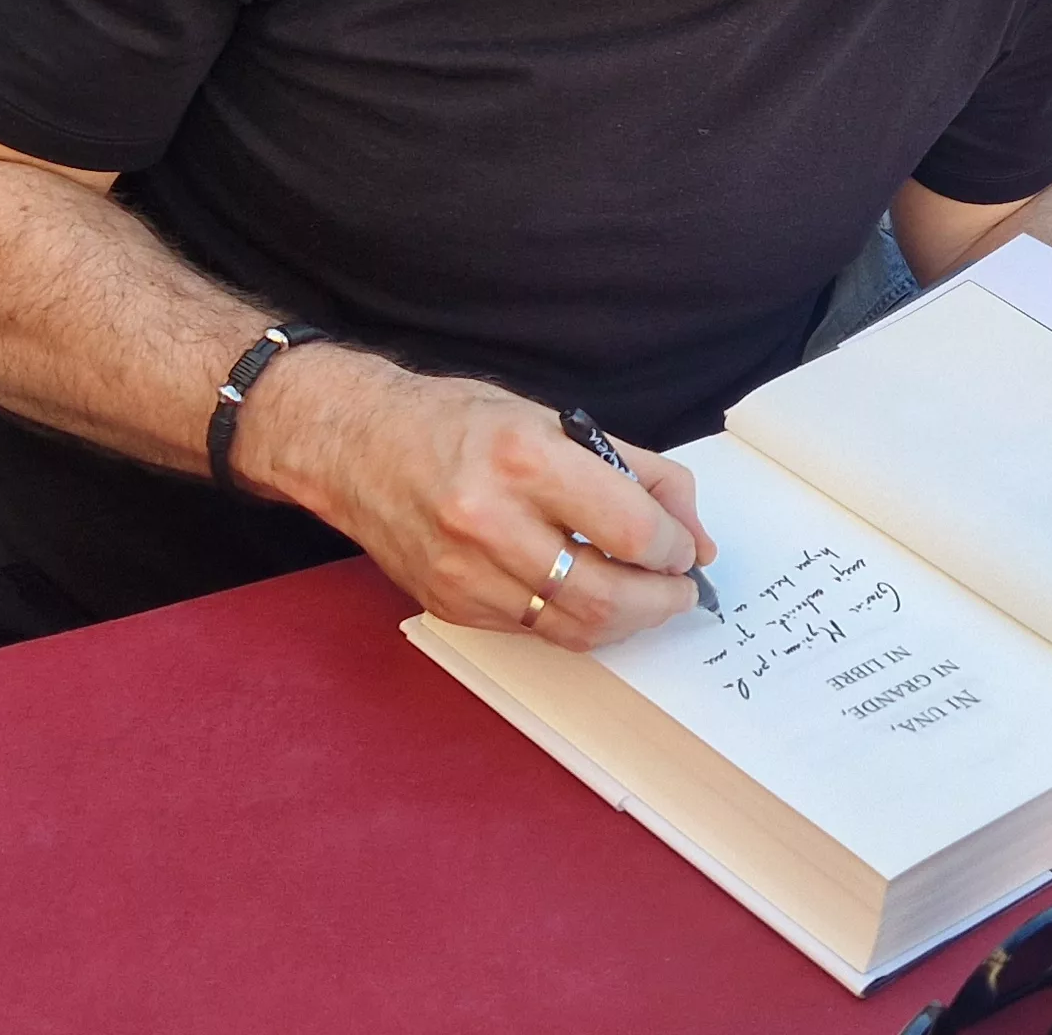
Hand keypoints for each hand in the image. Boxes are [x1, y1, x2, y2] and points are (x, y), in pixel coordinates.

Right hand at [237, 348, 715, 647]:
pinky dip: (573, 621)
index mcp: (525, 460)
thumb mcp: (555, 421)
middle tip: (681, 591)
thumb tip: (694, 532)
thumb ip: (637, 473)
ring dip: (625, 621)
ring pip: (573, 627)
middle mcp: (490, 521)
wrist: (356, 445)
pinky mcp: (449, 603)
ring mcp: (464, 571)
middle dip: (663, 601)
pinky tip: (586, 597)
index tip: (685, 548)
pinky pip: (533, 630)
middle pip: (607, 596)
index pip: (632, 531)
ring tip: (643, 599)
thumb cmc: (459, 423)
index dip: (676, 548)